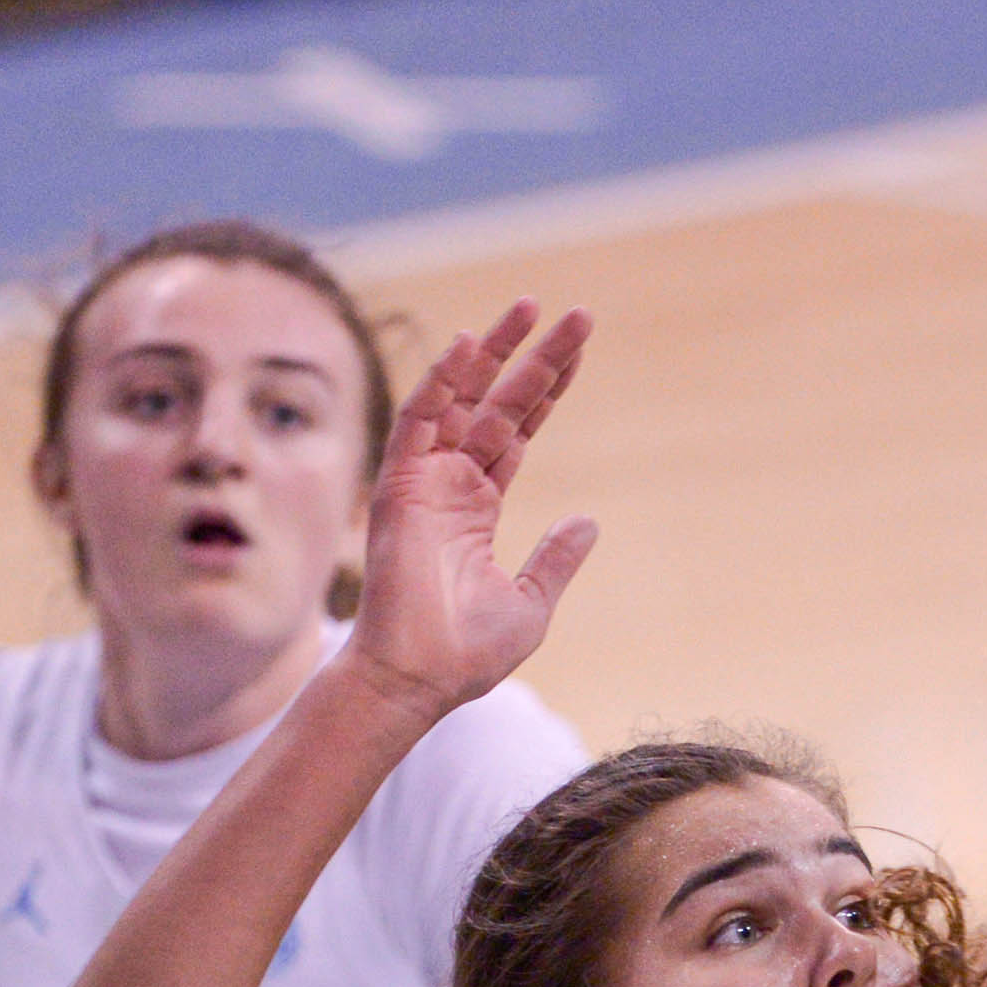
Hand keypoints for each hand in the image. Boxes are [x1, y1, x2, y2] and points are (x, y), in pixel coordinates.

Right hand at [350, 302, 599, 715]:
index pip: (517, 431)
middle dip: (534, 357)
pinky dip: (440, 383)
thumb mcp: (531, 601)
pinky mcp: (398, 486)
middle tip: (575, 313)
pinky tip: (466, 345)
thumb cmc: (466, 654)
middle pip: (497, 403)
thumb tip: (588, 523)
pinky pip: (417, 421)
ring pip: (461, 399)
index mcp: (478, 506)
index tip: (577, 350)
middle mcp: (450, 483)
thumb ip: (556, 558)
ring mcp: (423, 481)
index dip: (546, 390)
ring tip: (531, 307)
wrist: (418, 679)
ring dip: (492, 352)